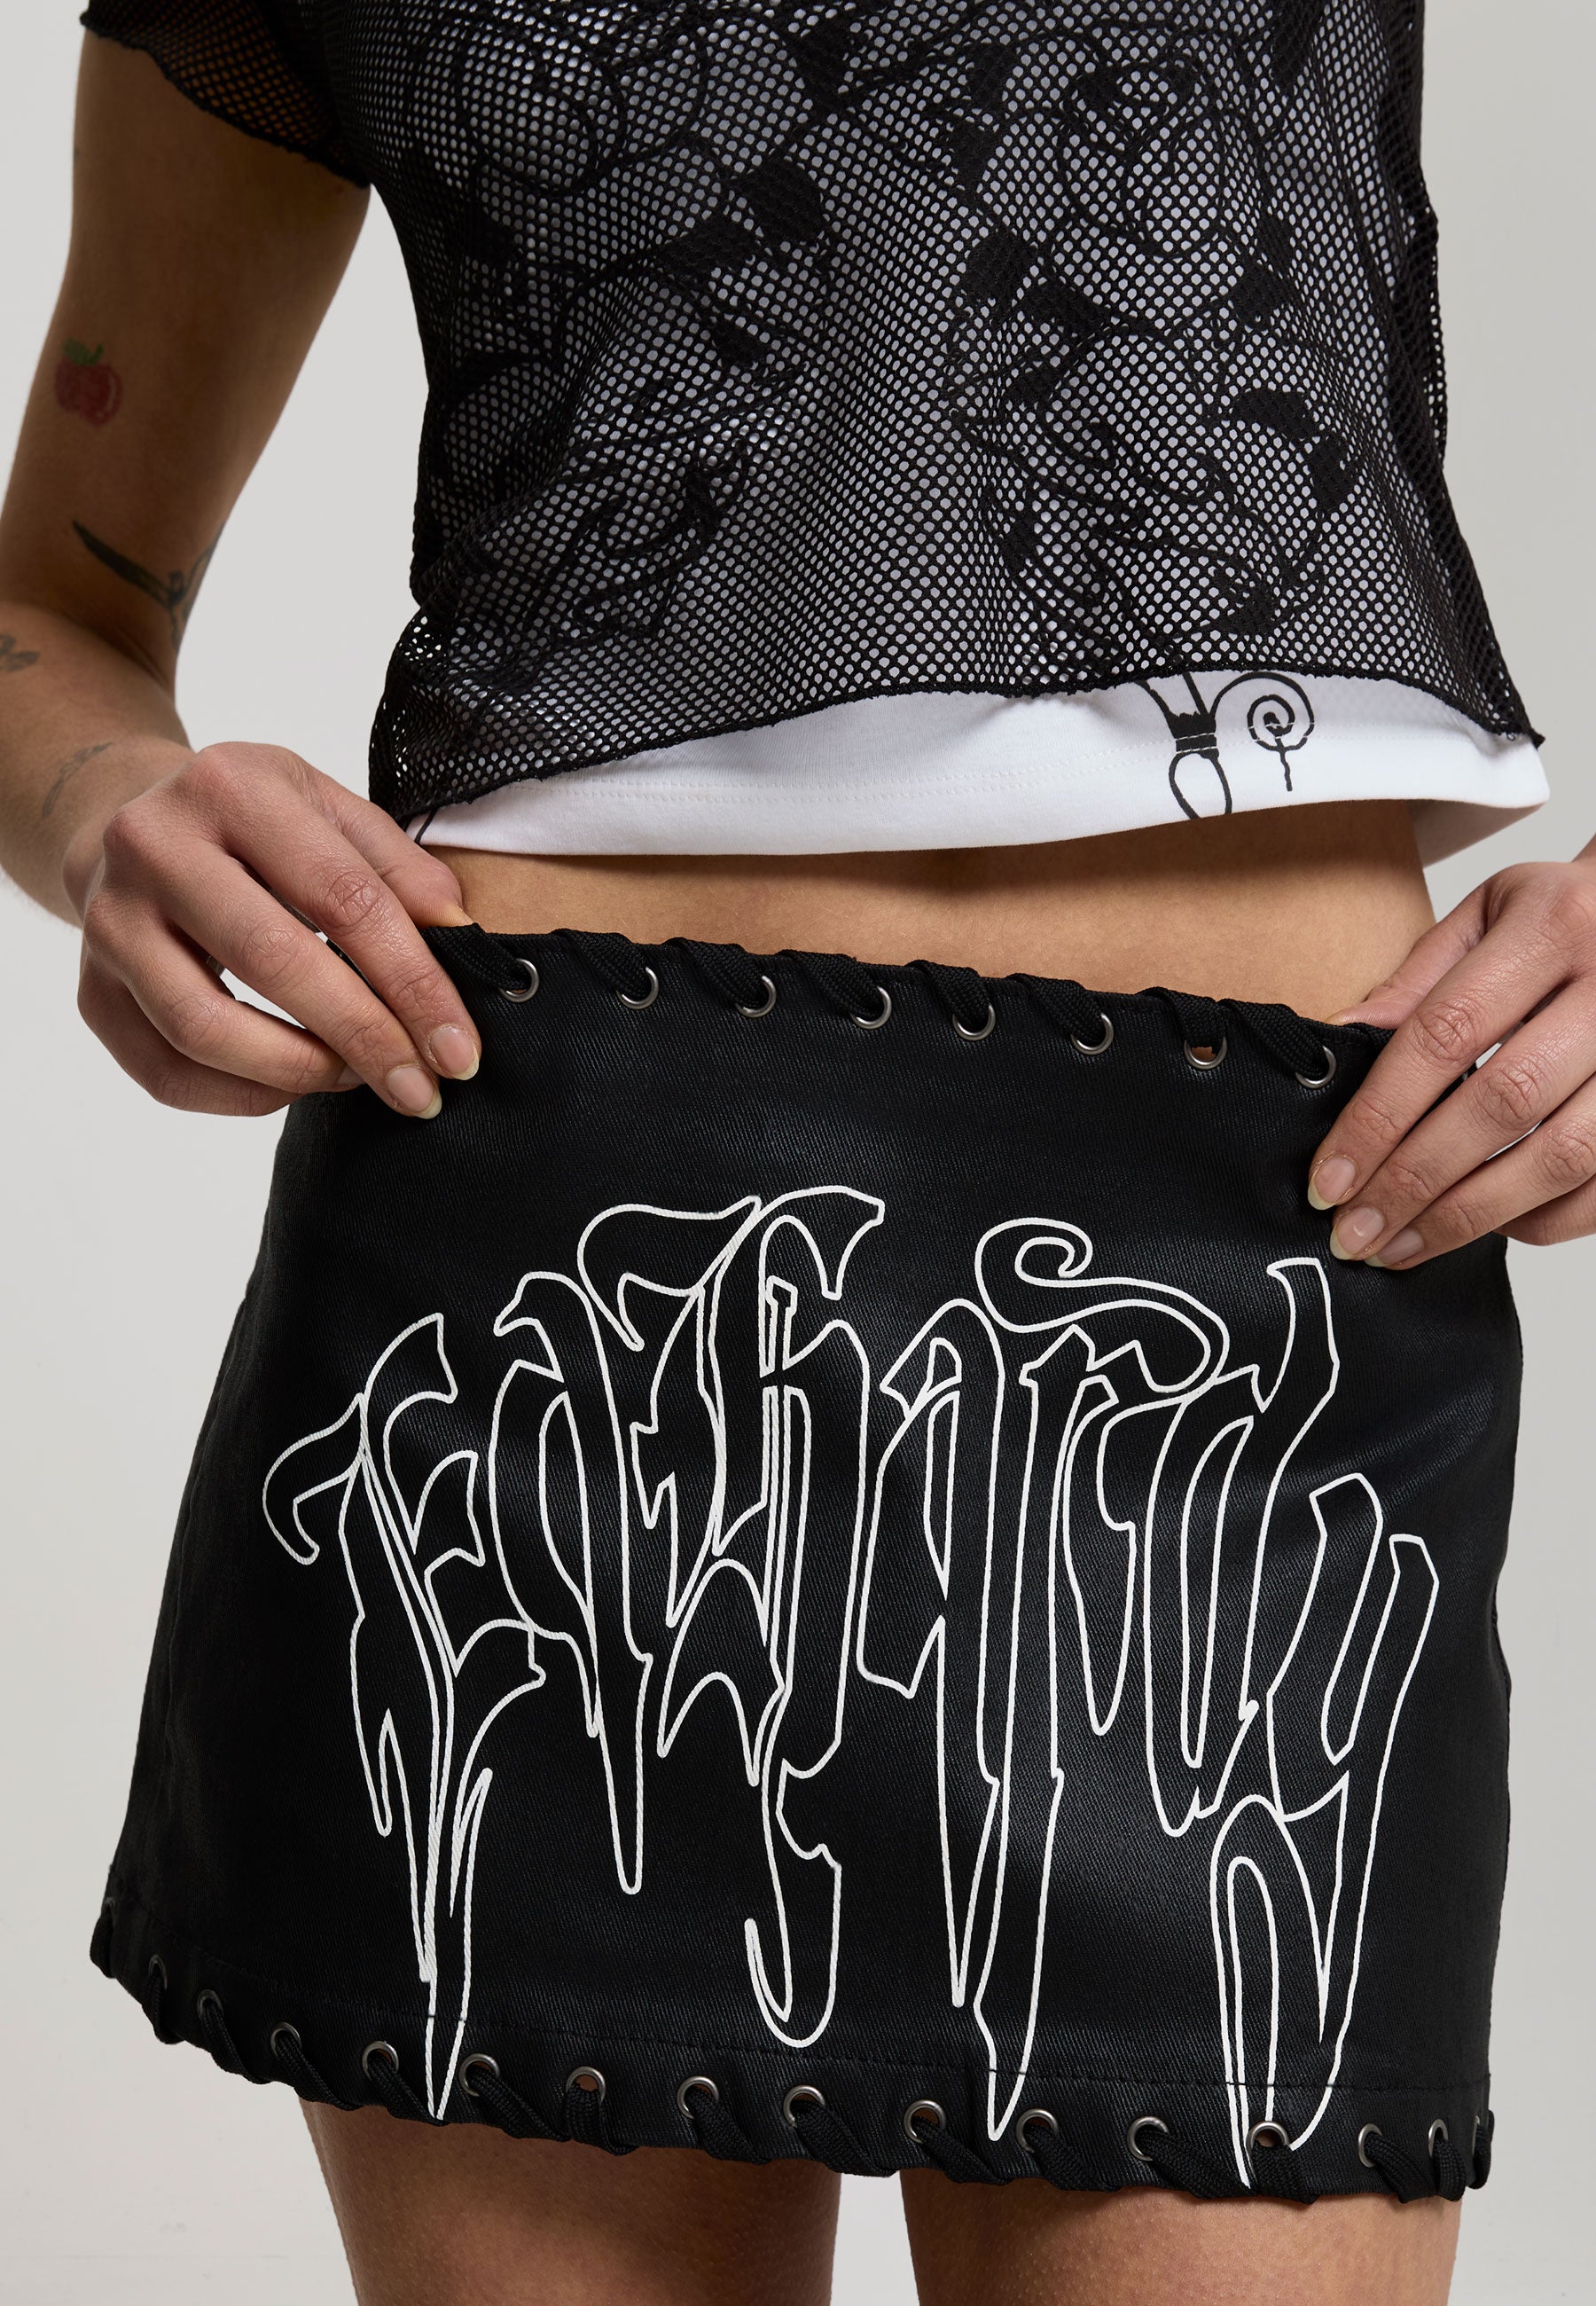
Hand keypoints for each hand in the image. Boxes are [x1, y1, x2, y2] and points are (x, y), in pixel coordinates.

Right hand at [69, 741, 481, 1117]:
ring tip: (355, 1078)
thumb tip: (461, 942)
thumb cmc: (252, 825)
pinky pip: (166, 1072)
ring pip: (204, 1029)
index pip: (343, 897)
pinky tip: (295, 1084)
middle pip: (273, 961)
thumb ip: (399, 871)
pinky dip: (243, 1096)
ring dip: (299, 1071)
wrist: (127, 825)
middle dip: (364, 1038)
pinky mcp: (90, 992)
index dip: (412, 982)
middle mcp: (154, 847)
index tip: (459, 1046)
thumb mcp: (328, 812)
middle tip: (421, 1090)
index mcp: (231, 786)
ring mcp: (110, 921)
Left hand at [1307, 847, 1595, 1266]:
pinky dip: (1540, 1220)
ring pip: (1560, 1157)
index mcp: (1554, 925)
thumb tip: (1342, 1041)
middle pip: (1502, 1104)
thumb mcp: (1489, 916)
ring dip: (1471, 1215)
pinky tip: (1486, 1226)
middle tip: (1357, 1232)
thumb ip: (1419, 981)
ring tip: (1403, 1246)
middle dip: (1415, 1181)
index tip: (1330, 1178)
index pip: (1446, 1034)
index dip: (1380, 1116)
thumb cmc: (1564, 919)